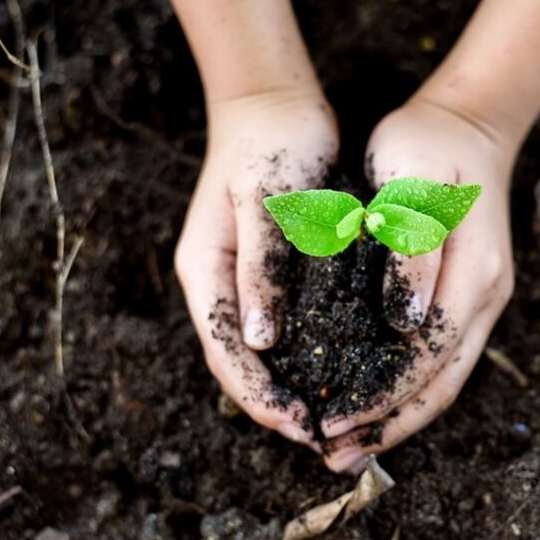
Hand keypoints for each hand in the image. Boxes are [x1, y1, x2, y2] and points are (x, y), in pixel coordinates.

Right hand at [174, 90, 337, 449]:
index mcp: (205, 273)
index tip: (302, 426)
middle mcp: (216, 284)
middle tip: (322, 437)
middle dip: (274, 405)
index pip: (226, 354)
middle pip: (238, 364)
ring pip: (256, 352)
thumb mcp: (268, 205)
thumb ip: (263, 269)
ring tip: (328, 417)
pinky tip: (334, 370)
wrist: (274, 102)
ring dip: (285, 388)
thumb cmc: (272, 145)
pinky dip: (301, 356)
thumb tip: (259, 341)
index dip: (261, 398)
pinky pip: (278, 328)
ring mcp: (239, 279)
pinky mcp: (266, 271)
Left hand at [320, 98, 516, 471]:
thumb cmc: (426, 145)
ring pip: (444, 378)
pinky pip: (441, 357)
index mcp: (473, 274)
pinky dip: (408, 388)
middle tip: (334, 457)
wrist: (468, 122)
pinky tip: (375, 401)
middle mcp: (485, 297)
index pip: (426, 358)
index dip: (380, 397)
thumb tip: (404, 324)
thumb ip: (411, 255)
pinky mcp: (468, 294)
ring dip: (400, 417)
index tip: (331, 422)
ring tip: (352, 447)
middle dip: (388, 425)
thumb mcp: (410, 185)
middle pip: (441, 384)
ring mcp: (482, 298)